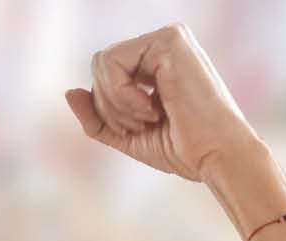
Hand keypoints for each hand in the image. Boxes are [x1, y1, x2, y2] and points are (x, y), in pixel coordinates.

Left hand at [64, 23, 259, 181]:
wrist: (216, 156)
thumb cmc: (183, 149)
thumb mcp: (128, 135)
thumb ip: (97, 117)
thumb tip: (69, 91)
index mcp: (157, 62)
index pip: (106, 73)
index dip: (107, 108)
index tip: (137, 128)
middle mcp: (163, 44)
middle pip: (100, 64)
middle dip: (109, 105)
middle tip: (140, 125)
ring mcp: (167, 38)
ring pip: (102, 62)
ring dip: (115, 102)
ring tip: (148, 119)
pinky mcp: (168, 40)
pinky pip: (112, 62)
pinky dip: (121, 95)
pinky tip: (152, 109)